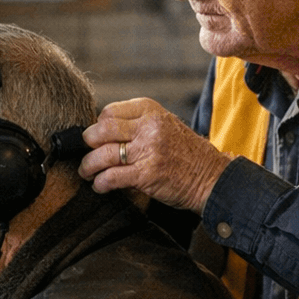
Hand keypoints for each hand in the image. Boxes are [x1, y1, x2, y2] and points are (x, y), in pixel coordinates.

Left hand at [79, 98, 233, 213]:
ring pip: (102, 155)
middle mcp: (149, 127)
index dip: (98, 126)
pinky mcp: (146, 174)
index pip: (109, 112)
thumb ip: (137, 126)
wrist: (212, 177)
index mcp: (151, 111)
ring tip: (87, 172)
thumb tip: (100, 133)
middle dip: (88, 144)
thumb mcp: (164, 127)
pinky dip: (100, 183)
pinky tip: (99, 186)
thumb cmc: (186, 154)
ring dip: (88, 166)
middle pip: (101, 130)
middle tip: (86, 154)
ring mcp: (148, 150)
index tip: (97, 138)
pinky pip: (111, 177)